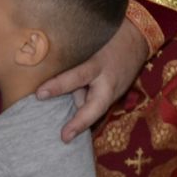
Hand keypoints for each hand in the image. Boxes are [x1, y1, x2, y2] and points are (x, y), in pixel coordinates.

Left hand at [38, 19, 148, 142]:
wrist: (137, 40)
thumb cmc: (107, 39)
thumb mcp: (89, 47)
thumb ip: (74, 64)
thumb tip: (53, 84)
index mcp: (98, 65)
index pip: (77, 76)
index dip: (58, 85)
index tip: (39, 94)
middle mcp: (108, 83)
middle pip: (95, 106)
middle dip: (79, 123)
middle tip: (64, 137)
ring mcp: (114, 92)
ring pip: (96, 110)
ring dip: (82, 121)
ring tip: (66, 136)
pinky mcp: (115, 97)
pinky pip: (97, 107)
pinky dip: (86, 115)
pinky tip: (74, 128)